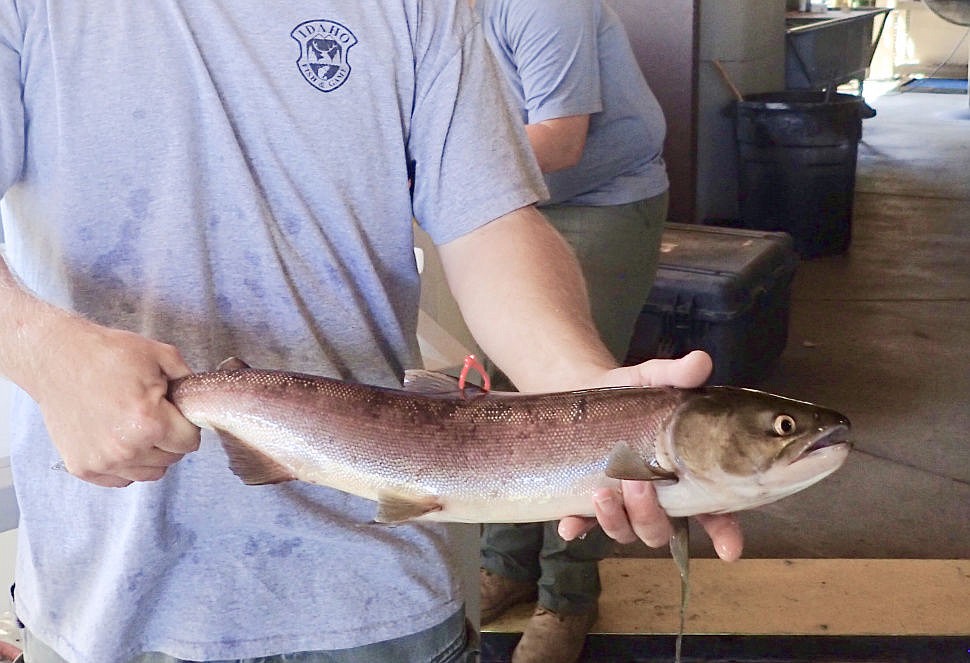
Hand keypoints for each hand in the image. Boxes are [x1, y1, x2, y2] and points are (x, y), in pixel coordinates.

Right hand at [30, 316, 200, 487]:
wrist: (57, 359)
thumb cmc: (108, 354)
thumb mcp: (160, 355)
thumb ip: (188, 380)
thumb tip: (200, 401)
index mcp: (149, 422)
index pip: (190, 442)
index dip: (186, 424)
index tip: (174, 413)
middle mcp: (126, 449)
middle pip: (171, 458)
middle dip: (169, 438)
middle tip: (153, 415)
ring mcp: (102, 462)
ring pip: (150, 473)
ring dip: (150, 454)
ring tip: (135, 426)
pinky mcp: (83, 468)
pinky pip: (122, 479)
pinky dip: (126, 464)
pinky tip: (117, 437)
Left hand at [557, 350, 743, 561]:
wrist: (585, 392)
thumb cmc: (632, 394)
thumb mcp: (653, 379)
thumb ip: (677, 375)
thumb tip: (700, 362)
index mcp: (686, 479)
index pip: (714, 514)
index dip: (724, 534)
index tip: (728, 548)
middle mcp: (656, 500)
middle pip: (660, 530)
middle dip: (650, 515)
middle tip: (639, 483)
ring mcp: (621, 505)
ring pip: (625, 532)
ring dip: (615, 521)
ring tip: (602, 493)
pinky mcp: (588, 503)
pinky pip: (584, 526)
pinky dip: (578, 528)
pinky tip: (570, 525)